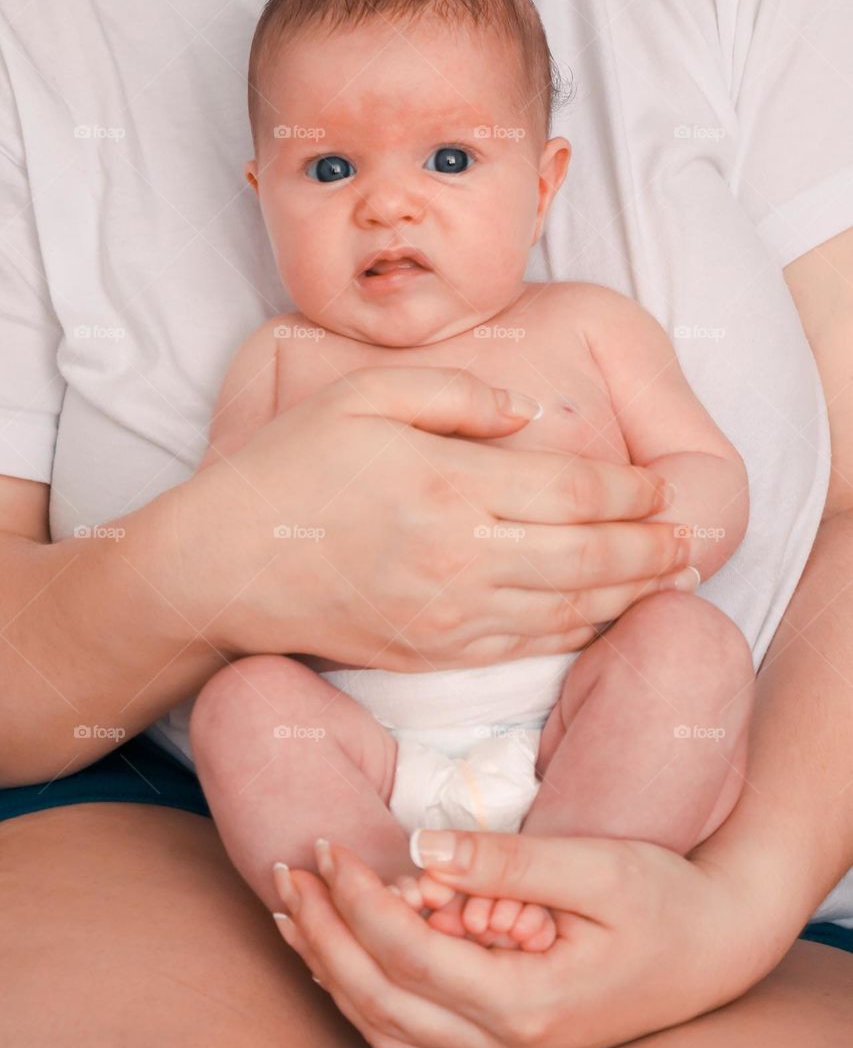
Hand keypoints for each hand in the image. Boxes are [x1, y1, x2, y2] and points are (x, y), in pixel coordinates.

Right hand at [166, 366, 689, 666]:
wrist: (223, 567)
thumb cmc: (289, 469)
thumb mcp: (365, 396)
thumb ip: (458, 392)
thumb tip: (528, 413)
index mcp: (451, 485)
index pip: (576, 493)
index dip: (632, 494)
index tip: (661, 488)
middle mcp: (461, 558)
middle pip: (590, 557)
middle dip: (650, 549)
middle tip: (690, 539)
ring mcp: (449, 616)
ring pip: (568, 609)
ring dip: (629, 595)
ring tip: (672, 580)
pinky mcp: (432, 655)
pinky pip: (526, 646)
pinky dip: (575, 632)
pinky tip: (600, 617)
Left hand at [270, 831, 789, 1047]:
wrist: (713, 951)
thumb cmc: (662, 900)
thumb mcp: (596, 867)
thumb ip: (506, 862)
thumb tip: (419, 847)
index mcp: (529, 1003)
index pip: (411, 956)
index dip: (358, 900)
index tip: (327, 846)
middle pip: (381, 1000)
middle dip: (324, 934)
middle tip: (289, 872)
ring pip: (387, 1030)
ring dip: (331, 969)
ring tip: (292, 911)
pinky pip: (412, 1037)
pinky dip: (364, 995)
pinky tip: (340, 954)